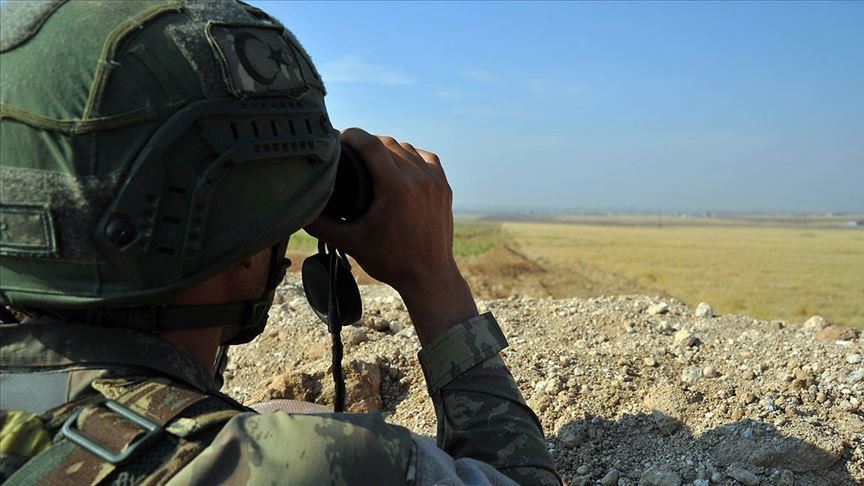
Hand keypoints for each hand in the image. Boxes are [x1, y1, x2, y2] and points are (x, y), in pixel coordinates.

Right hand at [306, 128, 477, 344]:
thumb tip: (296, 207)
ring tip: (371, 160)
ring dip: (387, 149)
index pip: (370, 143)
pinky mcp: (444, 186)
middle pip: (387, 142)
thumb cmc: (390, 261)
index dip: (351, 135)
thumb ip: (320, 223)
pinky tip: (399, 165)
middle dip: (366, 143)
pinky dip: (410, 157)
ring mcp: (435, 181)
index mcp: (396, 187)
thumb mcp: (350, 242)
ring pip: (407, 148)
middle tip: (349, 154)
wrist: (429, 277)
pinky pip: (426, 158)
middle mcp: (418, 178)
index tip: (338, 138)